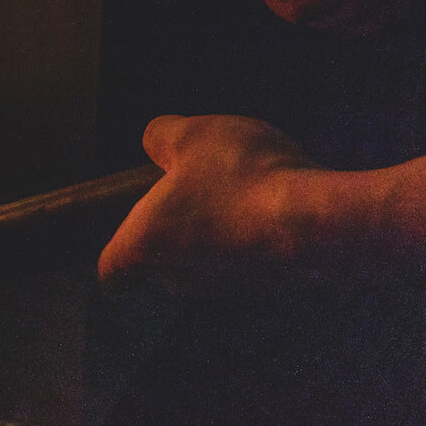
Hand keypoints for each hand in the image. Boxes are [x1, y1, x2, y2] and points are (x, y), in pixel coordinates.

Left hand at [98, 114, 320, 291]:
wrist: (315, 221)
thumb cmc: (241, 176)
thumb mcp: (191, 134)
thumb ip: (160, 136)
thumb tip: (154, 142)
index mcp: (144, 244)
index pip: (110, 269)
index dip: (117, 250)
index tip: (133, 225)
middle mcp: (178, 278)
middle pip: (161, 260)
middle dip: (175, 226)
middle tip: (198, 184)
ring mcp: (223, 290)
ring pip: (207, 261)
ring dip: (218, 230)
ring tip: (244, 189)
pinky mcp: (265, 292)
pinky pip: (247, 263)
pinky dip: (254, 238)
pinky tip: (276, 205)